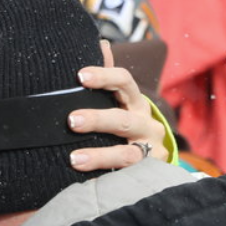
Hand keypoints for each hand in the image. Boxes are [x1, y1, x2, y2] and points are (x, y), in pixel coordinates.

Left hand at [68, 39, 169, 170]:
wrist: (154, 155)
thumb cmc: (126, 120)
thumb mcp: (120, 98)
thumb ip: (108, 76)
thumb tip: (100, 42)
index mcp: (135, 102)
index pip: (125, 82)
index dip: (104, 77)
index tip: (80, 76)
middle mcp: (146, 125)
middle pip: (123, 120)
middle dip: (97, 119)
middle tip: (71, 120)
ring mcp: (149, 152)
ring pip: (127, 154)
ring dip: (100, 156)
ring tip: (74, 159)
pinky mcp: (146, 175)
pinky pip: (127, 178)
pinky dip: (108, 179)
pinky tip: (86, 183)